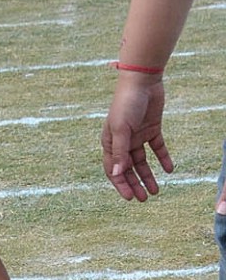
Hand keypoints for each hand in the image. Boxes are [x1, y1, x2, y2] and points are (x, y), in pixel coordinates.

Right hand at [101, 72, 170, 200]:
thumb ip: (121, 152)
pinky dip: (163, 158)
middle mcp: (123, 142)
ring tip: (156, 190)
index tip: (131, 197)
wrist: (142, 81)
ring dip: (148, 176)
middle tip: (144, 198)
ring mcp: (138, 136)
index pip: (114, 169)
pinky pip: (157, 148)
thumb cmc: (126, 104)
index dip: (121, 184)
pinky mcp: (152, 129)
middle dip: (136, 184)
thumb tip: (118, 173)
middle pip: (129, 169)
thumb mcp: (121, 129)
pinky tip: (169, 169)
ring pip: (142, 162)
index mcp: (110, 143)